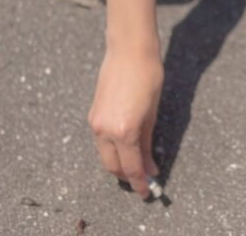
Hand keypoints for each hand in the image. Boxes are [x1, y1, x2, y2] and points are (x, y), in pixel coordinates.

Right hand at [88, 47, 162, 197]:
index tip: (147, 193)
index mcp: (124, 132)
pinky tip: (126, 148)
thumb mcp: (152, 114)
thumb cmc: (148, 78)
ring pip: (105, 155)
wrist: (129, 51)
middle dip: (127, 177)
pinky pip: (101, 142)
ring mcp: (96, 123)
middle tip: (143, 180)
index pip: (131, 168)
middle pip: (113, 166)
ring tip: (136, 165)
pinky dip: (112, 149)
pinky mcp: (93, 115)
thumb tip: (149, 166)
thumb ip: (147, 143)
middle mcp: (105, 131)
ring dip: (118, 163)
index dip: (140, 183)